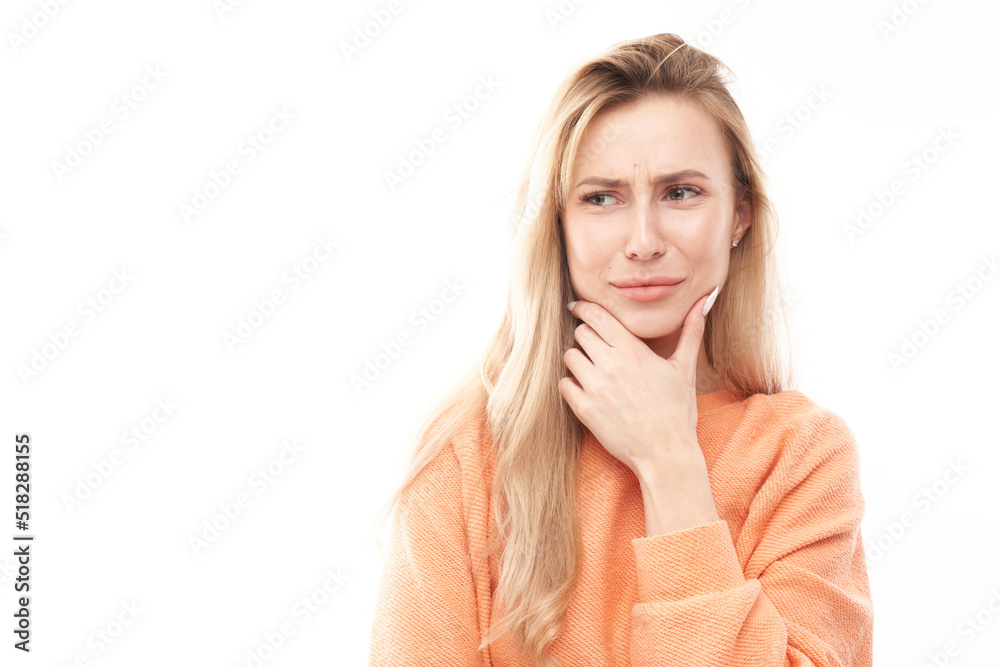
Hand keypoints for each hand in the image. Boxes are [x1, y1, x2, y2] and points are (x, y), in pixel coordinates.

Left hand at [558, 288, 716, 479]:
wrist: (666, 453)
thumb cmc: (677, 411)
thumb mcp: (684, 368)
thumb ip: (691, 330)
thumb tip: (706, 298)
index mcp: (633, 350)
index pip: (596, 316)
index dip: (584, 308)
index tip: (578, 307)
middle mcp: (610, 365)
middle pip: (580, 333)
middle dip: (586, 336)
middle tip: (595, 346)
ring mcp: (595, 387)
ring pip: (569, 357)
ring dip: (578, 360)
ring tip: (593, 370)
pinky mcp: (584, 410)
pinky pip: (563, 384)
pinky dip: (571, 385)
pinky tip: (587, 390)